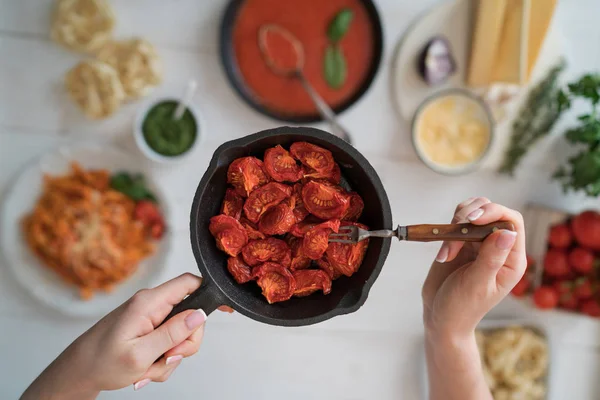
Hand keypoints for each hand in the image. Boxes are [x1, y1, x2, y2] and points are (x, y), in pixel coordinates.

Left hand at [22, 273, 231, 398]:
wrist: (78, 373)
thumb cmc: (101, 362)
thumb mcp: (140, 354)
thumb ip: (172, 333)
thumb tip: (200, 314)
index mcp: (149, 302)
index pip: (189, 283)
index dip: (211, 292)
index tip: (227, 308)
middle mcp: (152, 306)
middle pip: (191, 316)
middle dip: (185, 343)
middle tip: (168, 358)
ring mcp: (150, 318)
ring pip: (181, 335)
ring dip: (171, 357)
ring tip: (148, 369)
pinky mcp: (148, 329)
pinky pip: (168, 344)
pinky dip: (162, 361)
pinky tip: (145, 370)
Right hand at [422, 197, 526, 338]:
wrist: (441, 317)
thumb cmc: (461, 307)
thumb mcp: (476, 284)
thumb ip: (491, 258)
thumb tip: (508, 232)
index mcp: (511, 260)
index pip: (511, 222)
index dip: (494, 213)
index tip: (472, 219)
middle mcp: (498, 248)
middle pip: (491, 212)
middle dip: (469, 219)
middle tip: (454, 238)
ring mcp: (479, 244)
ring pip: (474, 211)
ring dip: (456, 224)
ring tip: (447, 250)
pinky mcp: (462, 242)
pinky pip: (458, 220)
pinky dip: (448, 229)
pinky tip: (443, 251)